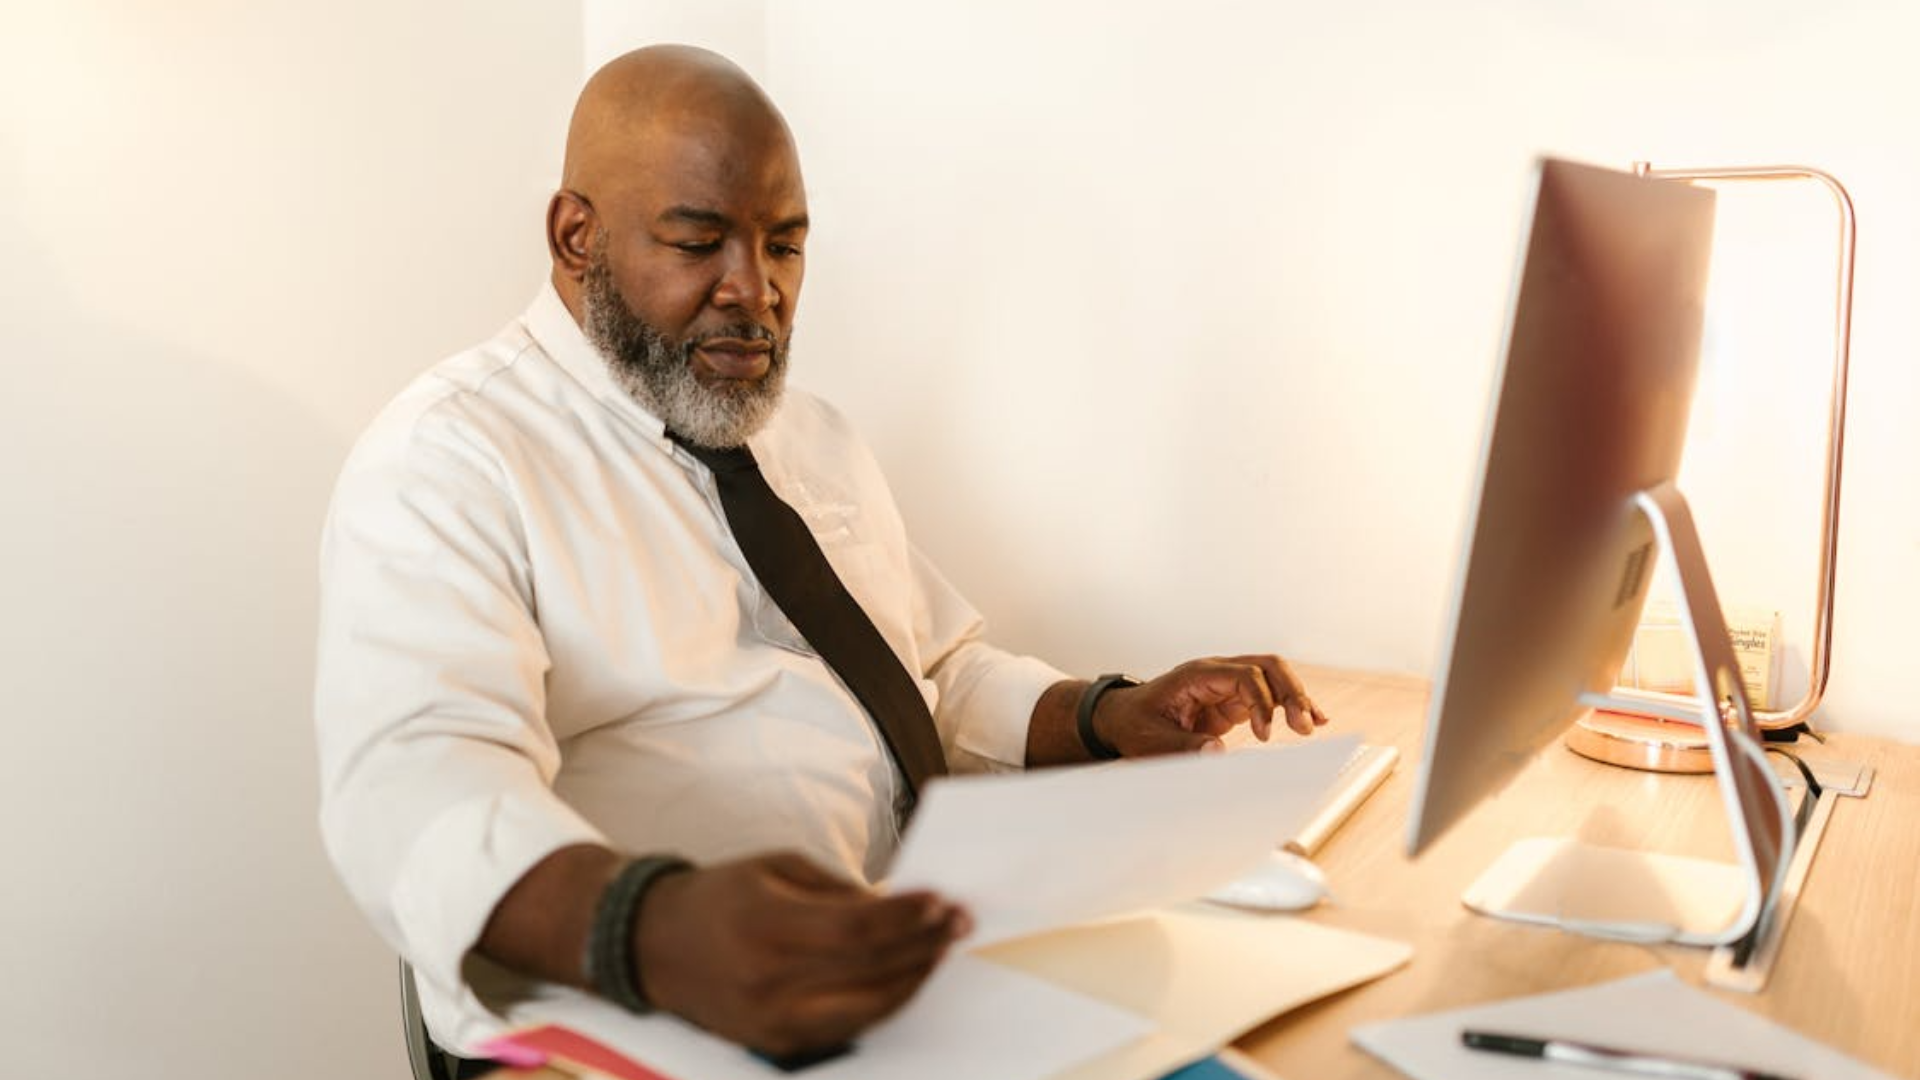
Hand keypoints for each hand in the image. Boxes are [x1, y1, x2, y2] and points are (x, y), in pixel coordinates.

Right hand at [634, 851, 969, 1057]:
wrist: (650, 945)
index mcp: (766, 925)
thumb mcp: (776, 868)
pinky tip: (906, 979)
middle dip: (923, 945)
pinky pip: (846, 1030)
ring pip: (866, 1010)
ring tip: (941, 950)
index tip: (942, 900)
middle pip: (869, 971)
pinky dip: (883, 1005)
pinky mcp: (774, 1043)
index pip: (857, 929)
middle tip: (958, 923)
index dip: (907, 918)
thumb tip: (898, 907)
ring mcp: (772, 1021)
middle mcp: (769, 980)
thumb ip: (839, 890)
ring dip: (914, 980)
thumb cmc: (720, 895)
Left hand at [1095, 655, 1329, 755]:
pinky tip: (1310, 719)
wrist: (1121, 718)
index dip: (1261, 702)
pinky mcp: (1232, 701)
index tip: (1265, 735)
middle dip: (1291, 692)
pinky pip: (1269, 696)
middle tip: (1304, 725)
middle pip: (1267, 666)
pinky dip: (1289, 706)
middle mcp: (1216, 673)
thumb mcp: (1151, 741)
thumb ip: (1183, 746)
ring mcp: (1226, 685)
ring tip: (1314, 724)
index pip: (1244, 676)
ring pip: (1273, 677)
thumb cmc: (1133, 724)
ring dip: (1295, 697)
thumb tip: (1218, 752)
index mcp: (1196, 675)